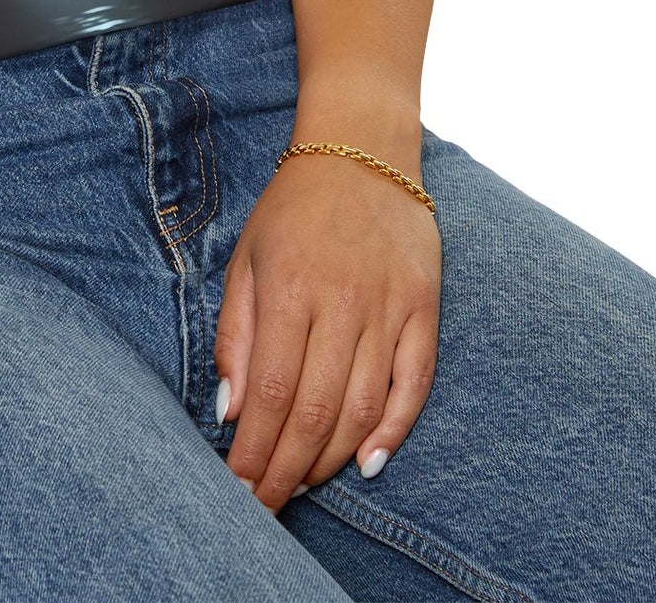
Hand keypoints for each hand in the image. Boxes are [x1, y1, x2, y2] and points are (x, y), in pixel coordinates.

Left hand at [213, 145, 441, 509]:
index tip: (238, 487)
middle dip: (287, 469)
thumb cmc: (292, 209)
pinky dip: (394, 430)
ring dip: (331, 458)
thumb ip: (236, 335)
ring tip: (304, 484)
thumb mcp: (246, 259)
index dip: (255, 450)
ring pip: (363, 407)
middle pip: (315, 411)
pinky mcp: (425, 308)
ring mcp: (388, 307)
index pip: (271, 392)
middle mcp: (342, 303)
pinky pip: (414, 383)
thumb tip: (231, 410)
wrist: (361, 151)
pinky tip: (368, 462)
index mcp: (290, 289)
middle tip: (267, 505)